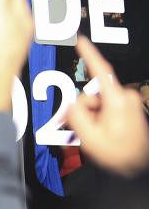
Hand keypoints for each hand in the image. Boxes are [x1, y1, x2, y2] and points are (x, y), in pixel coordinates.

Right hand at [65, 35, 148, 176]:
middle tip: (81, 132)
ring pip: (96, 105)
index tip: (79, 39)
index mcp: (117, 100)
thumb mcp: (90, 137)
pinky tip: (98, 136)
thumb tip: (71, 104)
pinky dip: (97, 121)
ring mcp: (128, 105)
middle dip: (82, 111)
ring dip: (89, 119)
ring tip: (92, 138)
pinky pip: (104, 111)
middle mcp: (125, 98)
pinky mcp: (128, 112)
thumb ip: (76, 116)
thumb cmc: (119, 155)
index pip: (100, 71)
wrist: (138, 169)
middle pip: (91, 95)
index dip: (88, 54)